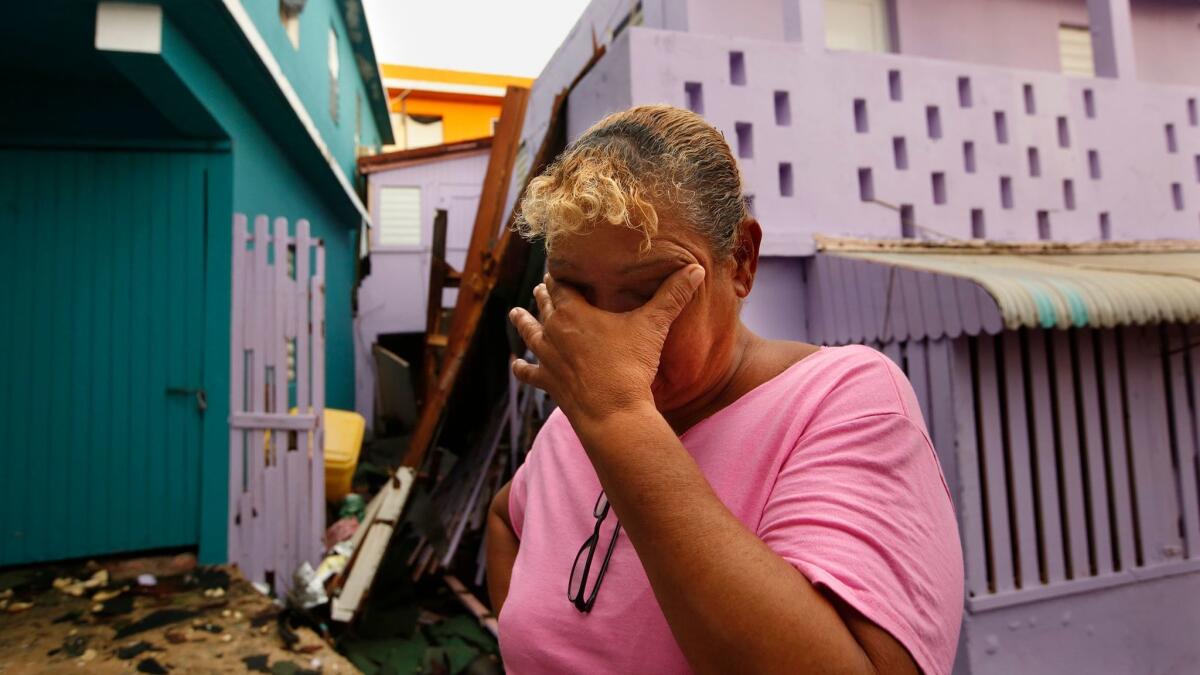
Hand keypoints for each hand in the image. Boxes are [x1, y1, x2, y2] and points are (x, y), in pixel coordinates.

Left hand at [508, 264, 705, 424]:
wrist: (612, 412)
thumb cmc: (631, 365)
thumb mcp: (653, 326)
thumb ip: (673, 295)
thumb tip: (697, 268)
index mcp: (572, 311)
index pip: (560, 284)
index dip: (559, 275)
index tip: (556, 268)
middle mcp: (553, 330)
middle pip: (545, 305)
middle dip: (544, 294)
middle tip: (541, 286)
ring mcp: (547, 357)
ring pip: (530, 333)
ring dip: (523, 322)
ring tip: (515, 313)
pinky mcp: (548, 382)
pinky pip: (528, 373)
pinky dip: (522, 368)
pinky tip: (516, 365)